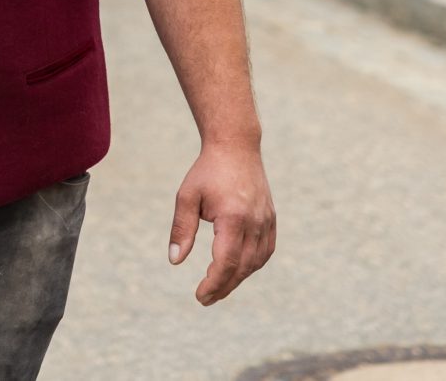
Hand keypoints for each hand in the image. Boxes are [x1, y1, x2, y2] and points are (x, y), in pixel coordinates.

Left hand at [168, 142, 274, 305]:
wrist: (236, 146)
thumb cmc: (207, 171)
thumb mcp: (187, 197)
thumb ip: (181, 229)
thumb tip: (174, 260)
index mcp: (233, 217)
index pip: (226, 262)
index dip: (214, 283)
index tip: (199, 295)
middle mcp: (254, 222)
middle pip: (242, 267)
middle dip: (223, 287)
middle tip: (205, 298)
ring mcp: (266, 220)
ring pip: (255, 262)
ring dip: (237, 279)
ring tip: (218, 287)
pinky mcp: (271, 218)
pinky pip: (266, 251)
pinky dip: (252, 265)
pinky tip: (238, 270)